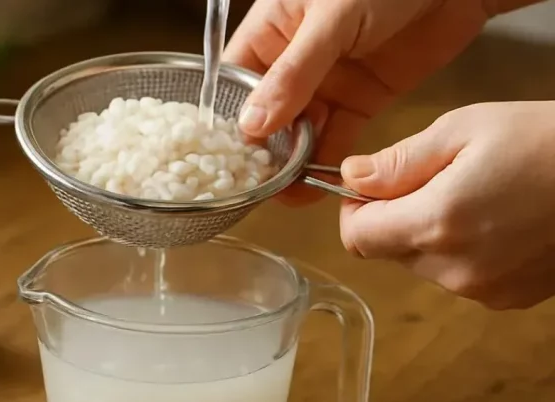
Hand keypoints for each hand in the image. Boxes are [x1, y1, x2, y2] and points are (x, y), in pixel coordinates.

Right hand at [224, 0, 488, 201]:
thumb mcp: (333, 17)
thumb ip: (294, 73)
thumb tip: (252, 125)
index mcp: (274, 27)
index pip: (236, 81)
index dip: (231, 119)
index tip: (230, 157)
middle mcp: (295, 58)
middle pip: (267, 115)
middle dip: (263, 150)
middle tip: (259, 185)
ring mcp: (328, 82)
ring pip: (300, 133)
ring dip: (293, 163)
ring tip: (286, 193)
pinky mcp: (361, 100)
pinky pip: (337, 137)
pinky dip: (328, 163)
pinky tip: (316, 186)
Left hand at [339, 102, 554, 309]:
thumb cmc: (547, 142)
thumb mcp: (467, 129)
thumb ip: (400, 161)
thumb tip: (352, 179)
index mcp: (435, 224)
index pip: (356, 239)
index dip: (356, 212)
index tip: (373, 188)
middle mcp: (451, 269)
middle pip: (389, 253)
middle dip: (398, 219)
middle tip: (440, 181)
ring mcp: (479, 291)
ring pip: (424, 267)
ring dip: (433, 237)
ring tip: (480, 199)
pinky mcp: (504, 300)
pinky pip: (460, 279)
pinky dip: (466, 254)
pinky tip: (501, 224)